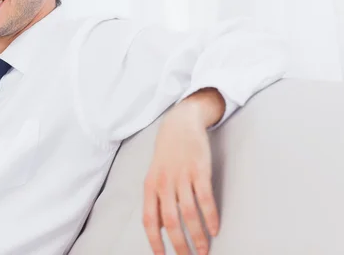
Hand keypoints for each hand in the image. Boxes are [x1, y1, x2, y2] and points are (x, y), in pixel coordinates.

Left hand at [142, 101, 219, 254]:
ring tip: (204, 250)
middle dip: (180, 245)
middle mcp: (164, 183)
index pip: (149, 220)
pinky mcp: (199, 170)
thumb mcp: (155, 175)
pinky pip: (205, 199)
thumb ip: (156, 200)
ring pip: (189, 213)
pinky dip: (211, 217)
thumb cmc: (167, 153)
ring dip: (198, 235)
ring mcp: (182, 176)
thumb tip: (159, 227)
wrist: (179, 124)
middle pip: (171, 221)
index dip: (155, 242)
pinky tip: (215, 229)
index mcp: (150, 186)